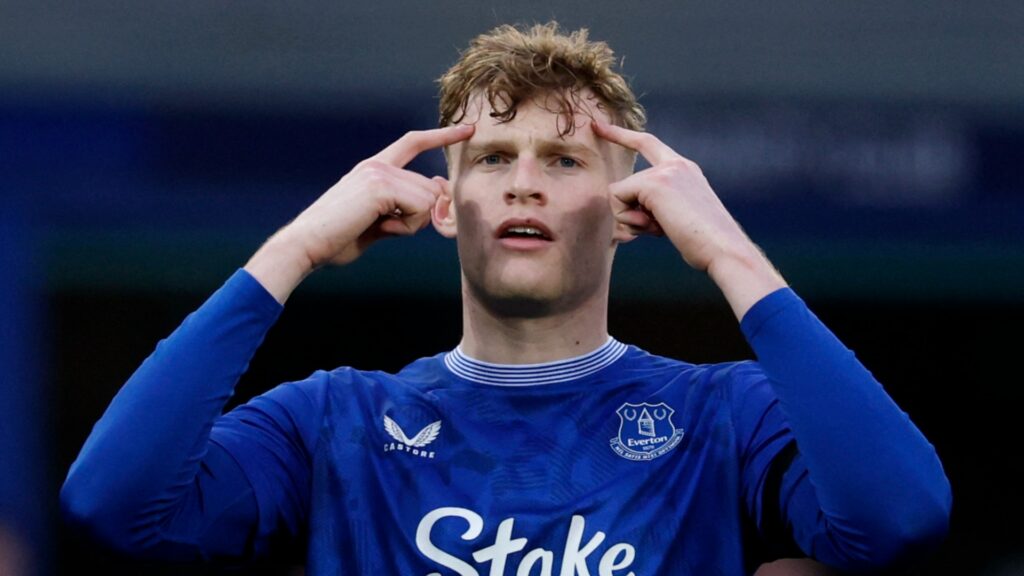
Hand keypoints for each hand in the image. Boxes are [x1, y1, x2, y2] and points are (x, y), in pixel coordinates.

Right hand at [246, 124, 473, 301]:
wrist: (305, 245)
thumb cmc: (336, 240)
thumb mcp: (376, 223)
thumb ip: (404, 211)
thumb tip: (436, 203)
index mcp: (373, 169)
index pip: (413, 142)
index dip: (441, 136)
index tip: (467, 129)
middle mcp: (377, 165)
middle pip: (430, 187)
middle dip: (421, 216)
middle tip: (388, 228)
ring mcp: (379, 172)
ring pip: (428, 199)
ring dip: (412, 224)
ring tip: (379, 228)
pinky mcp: (380, 186)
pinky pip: (420, 208)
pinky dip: (407, 226)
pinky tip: (381, 228)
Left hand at [592, 120, 785, 317]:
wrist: (724, 249)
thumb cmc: (704, 243)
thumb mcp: (679, 215)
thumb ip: (655, 205)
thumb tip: (625, 213)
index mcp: (685, 169)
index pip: (647, 143)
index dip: (621, 135)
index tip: (598, 125)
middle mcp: (675, 164)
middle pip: (625, 184)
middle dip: (630, 215)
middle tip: (658, 231)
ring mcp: (665, 172)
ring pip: (619, 193)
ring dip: (633, 220)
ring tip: (663, 230)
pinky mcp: (654, 183)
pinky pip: (617, 198)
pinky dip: (628, 219)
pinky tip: (656, 228)